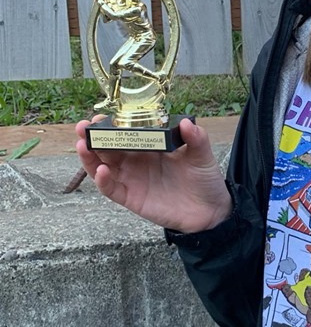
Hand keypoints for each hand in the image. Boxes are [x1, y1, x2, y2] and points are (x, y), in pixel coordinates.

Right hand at [75, 118, 232, 232]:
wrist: (210, 210)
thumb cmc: (204, 179)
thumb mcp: (202, 155)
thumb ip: (196, 139)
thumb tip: (186, 122)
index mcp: (150, 147)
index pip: (126, 133)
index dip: (111, 125)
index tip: (102, 116)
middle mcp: (136, 162)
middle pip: (107, 148)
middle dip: (93, 137)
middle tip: (83, 127)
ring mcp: (132, 180)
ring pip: (102, 167)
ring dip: (90, 157)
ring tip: (83, 145)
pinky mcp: (132, 198)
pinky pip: (111, 189)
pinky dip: (103, 180)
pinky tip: (102, 170)